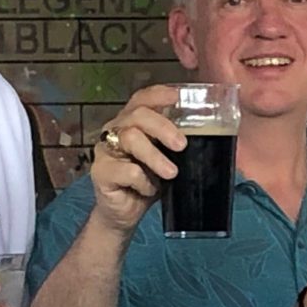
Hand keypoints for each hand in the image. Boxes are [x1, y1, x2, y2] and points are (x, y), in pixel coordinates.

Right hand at [88, 83, 185, 238]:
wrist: (126, 212)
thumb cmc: (148, 181)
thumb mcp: (166, 159)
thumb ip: (176, 144)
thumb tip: (206, 134)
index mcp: (133, 121)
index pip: (143, 98)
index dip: (159, 94)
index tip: (178, 97)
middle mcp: (116, 129)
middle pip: (138, 114)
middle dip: (163, 127)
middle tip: (182, 145)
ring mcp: (105, 149)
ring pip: (131, 138)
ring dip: (155, 156)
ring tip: (171, 173)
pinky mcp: (100, 171)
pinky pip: (125, 170)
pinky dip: (143, 181)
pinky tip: (148, 189)